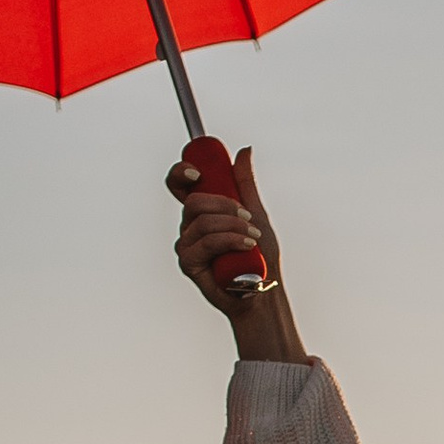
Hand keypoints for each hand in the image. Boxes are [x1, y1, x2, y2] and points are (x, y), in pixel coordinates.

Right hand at [169, 143, 277, 306]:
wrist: (264, 291)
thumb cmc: (259, 256)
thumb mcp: (256, 213)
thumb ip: (245, 183)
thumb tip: (243, 151)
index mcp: (201, 212)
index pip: (179, 184)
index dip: (181, 172)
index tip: (198, 172)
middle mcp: (189, 227)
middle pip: (194, 201)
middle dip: (224, 205)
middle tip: (247, 217)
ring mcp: (186, 245)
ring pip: (203, 221)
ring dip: (234, 226)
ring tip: (253, 239)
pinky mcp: (189, 263)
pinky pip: (207, 242)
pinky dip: (231, 240)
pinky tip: (247, 247)